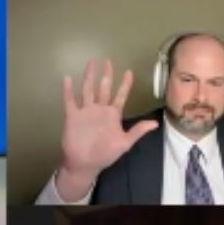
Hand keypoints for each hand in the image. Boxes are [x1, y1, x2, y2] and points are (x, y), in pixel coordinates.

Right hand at [58, 59, 158, 187]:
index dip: (125, 84)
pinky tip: (67, 78)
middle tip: (108, 60)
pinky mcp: (73, 116)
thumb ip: (138, 131)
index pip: (120, 95)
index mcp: (112, 115)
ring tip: (91, 62)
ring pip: (88, 89)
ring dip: (89, 76)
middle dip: (106, 74)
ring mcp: (86, 112)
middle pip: (104, 88)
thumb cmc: (105, 154)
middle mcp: (100, 110)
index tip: (129, 72)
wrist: (85, 164)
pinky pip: (70, 101)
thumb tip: (156, 123)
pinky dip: (68, 90)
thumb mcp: (125, 143)